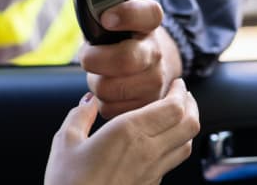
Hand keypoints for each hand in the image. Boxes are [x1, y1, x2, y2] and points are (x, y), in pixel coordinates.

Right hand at [45, 79, 198, 184]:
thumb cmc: (69, 183)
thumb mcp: (66, 142)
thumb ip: (79, 116)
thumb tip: (88, 101)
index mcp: (129, 132)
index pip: (173, 107)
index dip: (180, 92)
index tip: (176, 82)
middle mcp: (148, 150)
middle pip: (189, 124)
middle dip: (191, 105)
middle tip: (182, 94)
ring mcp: (153, 171)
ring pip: (187, 144)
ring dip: (187, 125)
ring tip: (178, 115)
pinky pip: (173, 160)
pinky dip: (175, 144)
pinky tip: (161, 141)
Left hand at [80, 0, 182, 118]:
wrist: (148, 65)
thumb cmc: (120, 39)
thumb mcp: (114, 18)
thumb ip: (99, 10)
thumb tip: (85, 11)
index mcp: (149, 23)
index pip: (147, 13)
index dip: (126, 15)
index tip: (106, 18)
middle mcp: (156, 52)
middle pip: (123, 60)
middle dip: (94, 59)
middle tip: (88, 57)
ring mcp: (156, 81)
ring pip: (109, 88)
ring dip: (96, 82)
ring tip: (101, 74)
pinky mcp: (146, 106)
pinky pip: (109, 107)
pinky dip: (102, 101)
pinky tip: (110, 90)